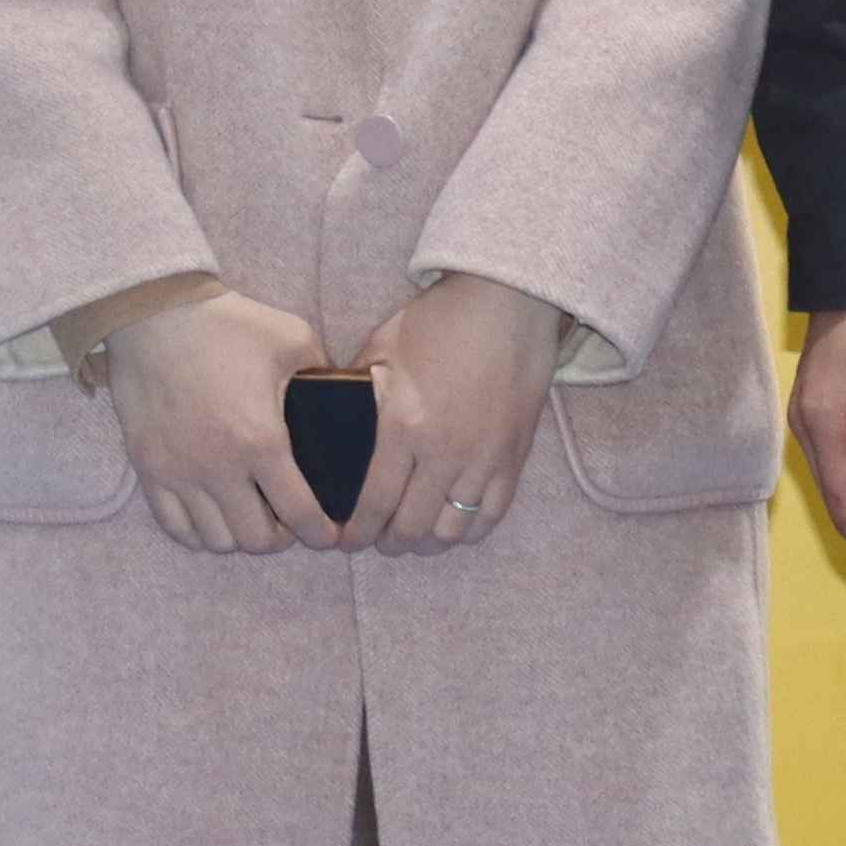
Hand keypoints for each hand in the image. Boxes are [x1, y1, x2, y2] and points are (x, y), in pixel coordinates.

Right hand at [96, 284, 333, 555]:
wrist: (153, 314)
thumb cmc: (227, 324)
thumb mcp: (293, 339)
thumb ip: (325, 374)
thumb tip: (344, 400)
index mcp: (262, 441)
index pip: (300, 514)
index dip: (321, 533)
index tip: (328, 535)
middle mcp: (219, 467)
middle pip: (256, 540)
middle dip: (280, 537)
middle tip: (287, 519)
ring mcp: (179, 472)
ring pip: (216, 540)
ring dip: (239, 535)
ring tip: (249, 514)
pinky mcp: (149, 468)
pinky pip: (175, 526)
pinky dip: (198, 531)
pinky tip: (211, 514)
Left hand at [353, 273, 563, 551]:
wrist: (508, 303)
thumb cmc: (440, 320)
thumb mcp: (382, 348)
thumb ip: (356, 391)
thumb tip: (332, 422)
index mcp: (403, 424)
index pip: (374, 502)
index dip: (355, 533)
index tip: (343, 541)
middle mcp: (443, 451)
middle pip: (411, 527)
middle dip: (386, 542)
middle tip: (374, 539)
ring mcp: (483, 459)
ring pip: (451, 531)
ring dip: (426, 543)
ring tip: (411, 535)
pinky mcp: (513, 458)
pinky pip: (491, 516)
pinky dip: (467, 531)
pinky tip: (450, 525)